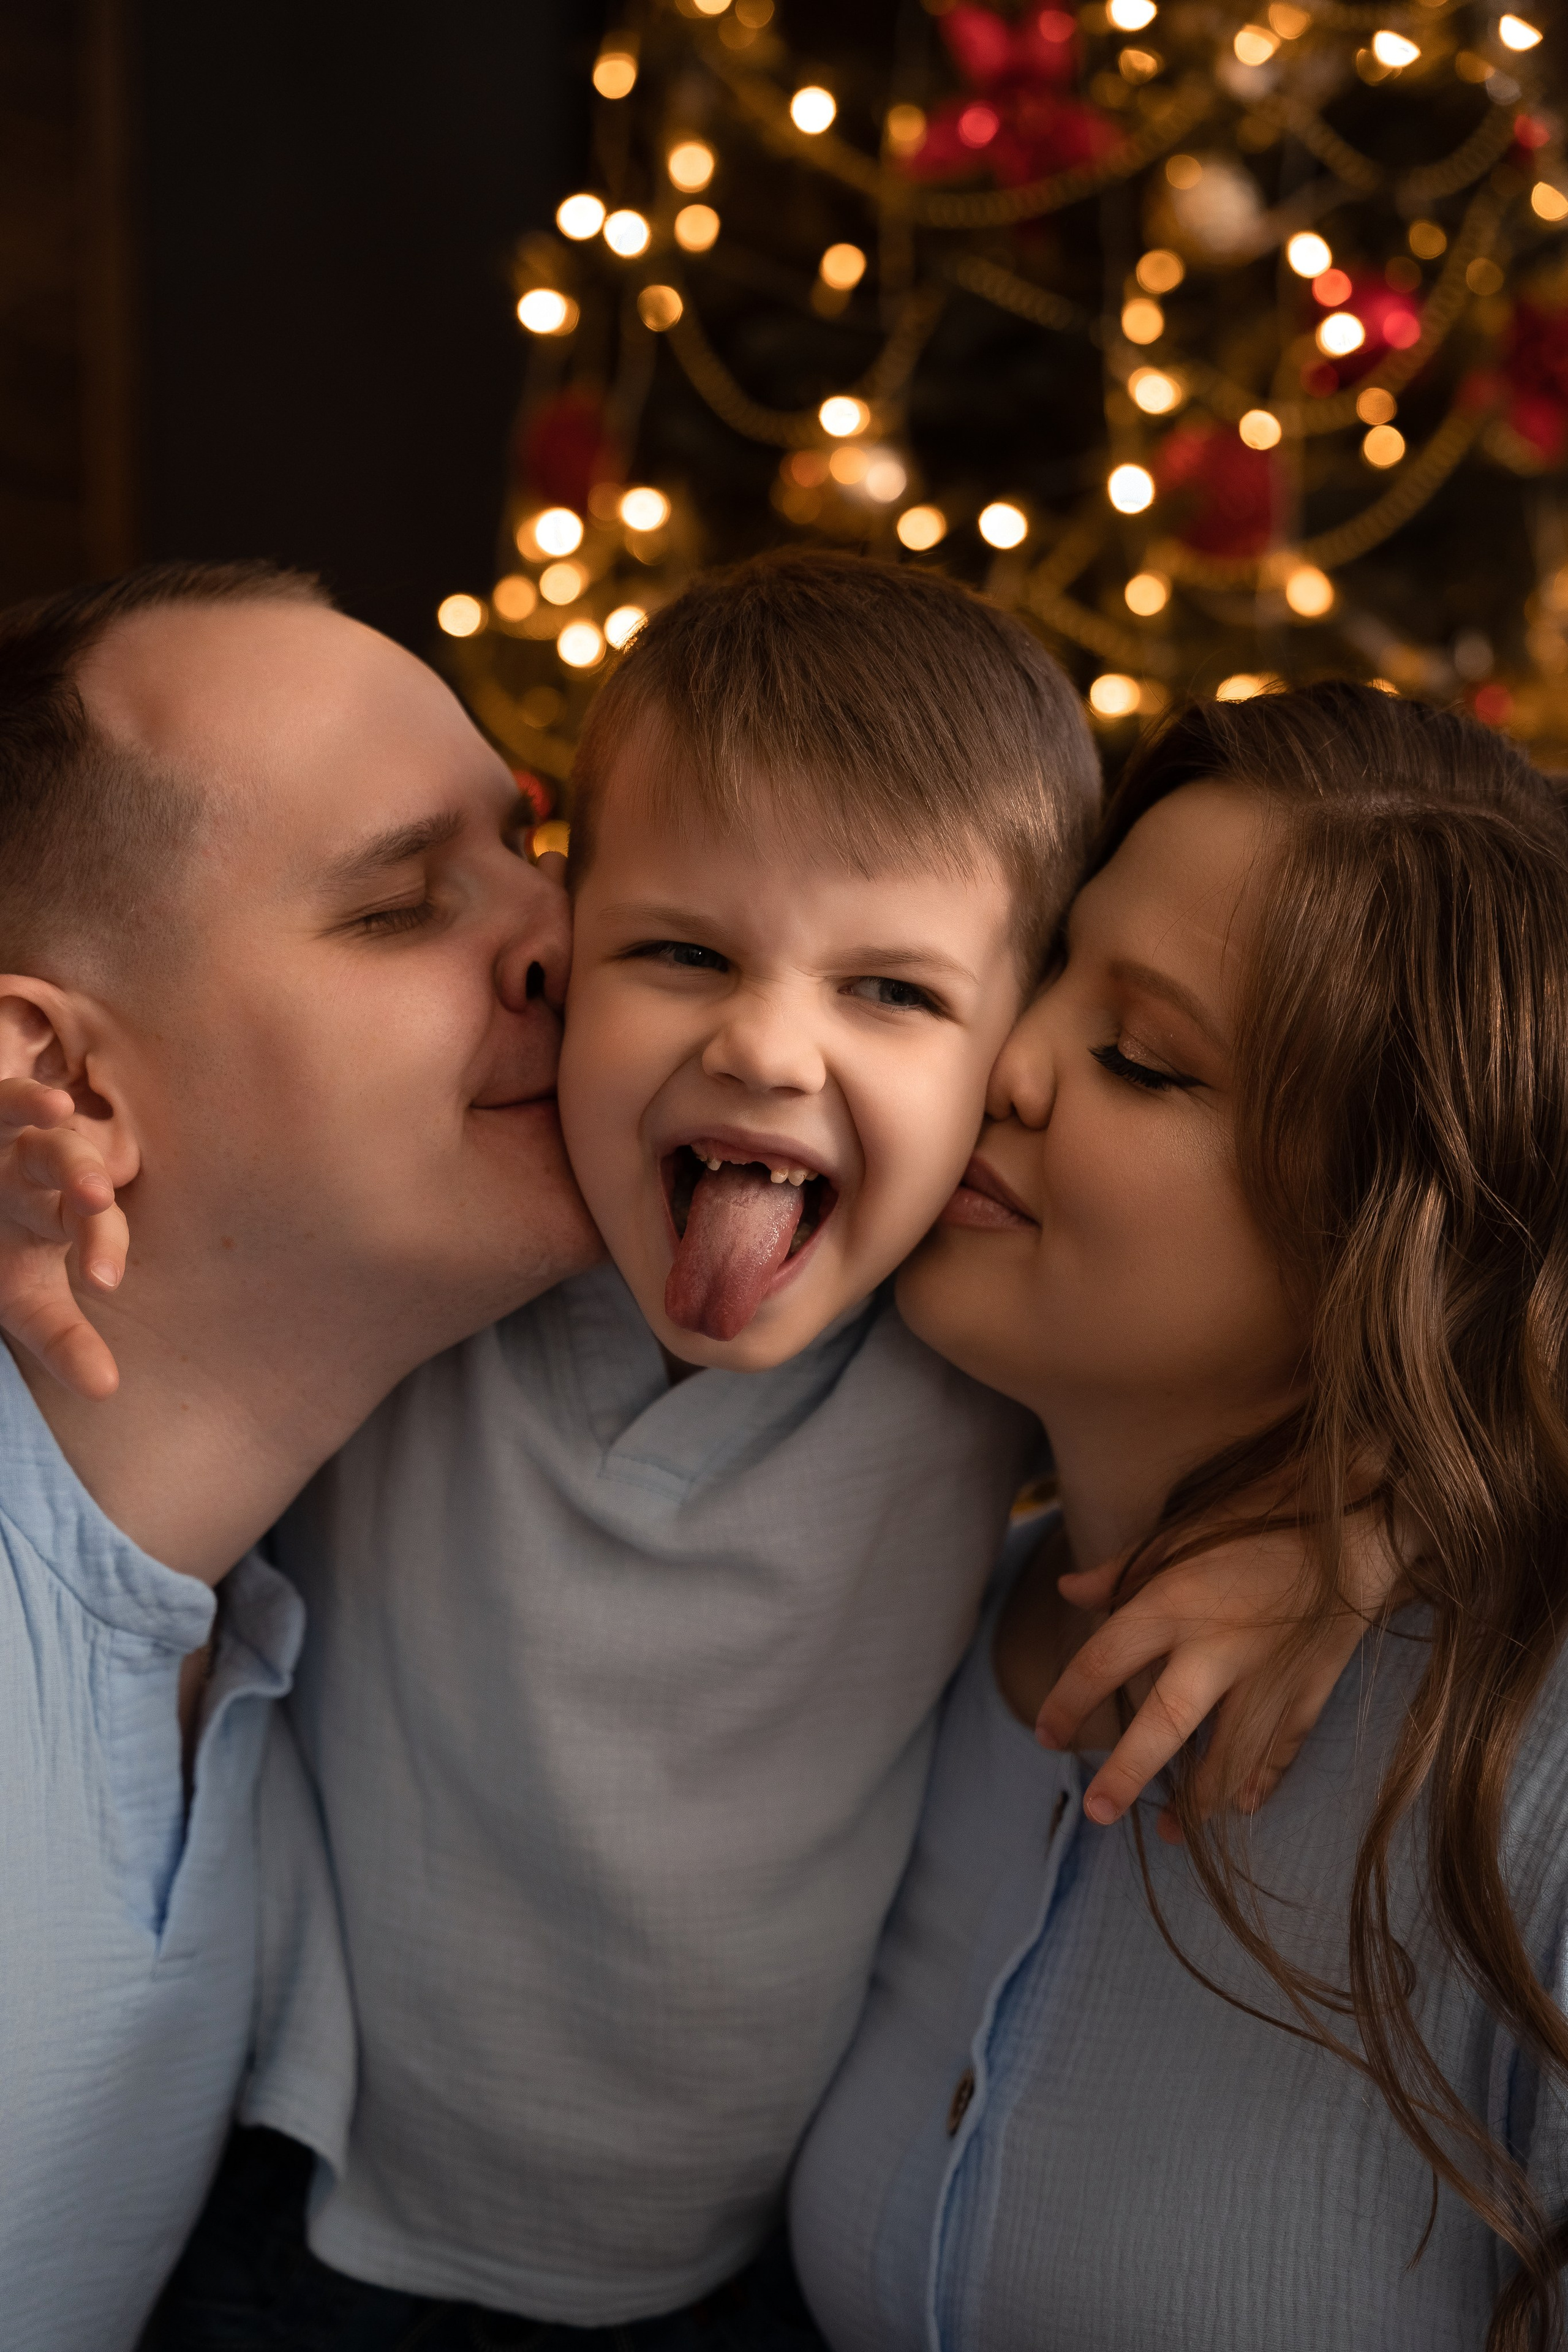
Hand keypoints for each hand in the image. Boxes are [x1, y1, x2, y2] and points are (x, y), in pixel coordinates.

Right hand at [0, 1079, 126, 1399]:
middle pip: (68, 1163)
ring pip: (23, 1113)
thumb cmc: (0, 1255)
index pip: (93, 1223)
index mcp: (62, 1211)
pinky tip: (43, 1102)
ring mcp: (2, 1138)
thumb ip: (65, 1341)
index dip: (101, 1246)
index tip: (102, 1279)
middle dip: (82, 1178)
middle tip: (94, 1198)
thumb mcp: (23, 1302)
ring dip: (32, 1109)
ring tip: (55, 1110)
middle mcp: (36, 1166)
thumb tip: (107, 1390)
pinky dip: (14, 1099)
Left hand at [1037, 1520, 1394, 1841]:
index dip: (1069, 1699)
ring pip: (1230, 1753)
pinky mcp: (1313, 1685)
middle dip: (1128, 1772)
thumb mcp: (1181, 1530)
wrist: (1362, 1516)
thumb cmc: (1260, 1515)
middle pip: (1165, 1722)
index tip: (1045, 1734)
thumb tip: (1068, 1589)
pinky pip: (1284, 1746)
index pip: (1104, 1659)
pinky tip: (1243, 1804)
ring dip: (1200, 1799)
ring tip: (1168, 1833)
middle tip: (1097, 1811)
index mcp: (1176, 1601)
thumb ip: (1121, 1569)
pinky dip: (1264, 1778)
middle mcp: (1219, 1645)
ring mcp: (1270, 1673)